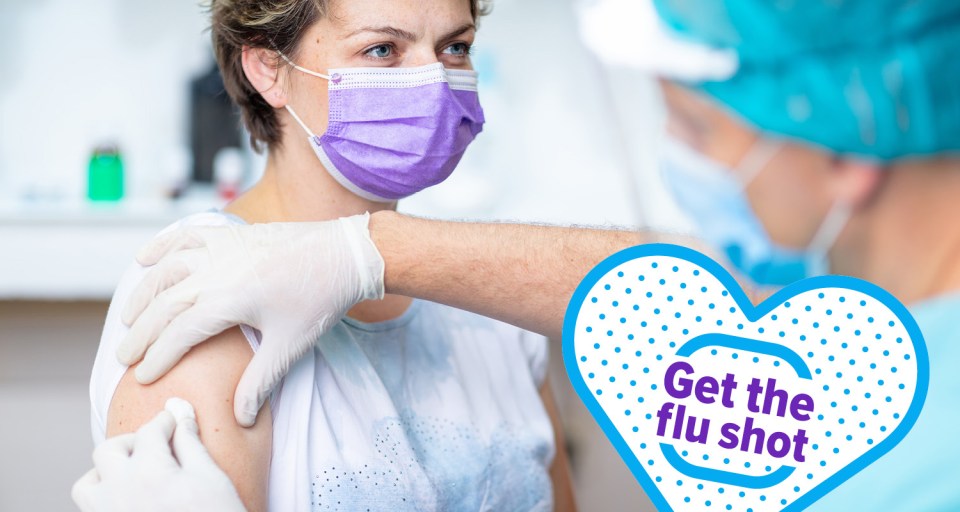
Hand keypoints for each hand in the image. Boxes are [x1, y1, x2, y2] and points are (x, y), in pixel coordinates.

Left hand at [72, 398, 245, 511]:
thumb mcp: (211, 478)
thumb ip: (190, 443)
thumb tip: (179, 409)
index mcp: (149, 472)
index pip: (150, 431)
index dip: (166, 421)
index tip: (176, 421)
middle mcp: (119, 492)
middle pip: (109, 450)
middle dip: (132, 441)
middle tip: (157, 447)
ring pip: (87, 483)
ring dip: (107, 471)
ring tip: (135, 474)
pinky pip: (91, 509)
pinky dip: (104, 497)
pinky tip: (132, 499)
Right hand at [117, 214, 384, 425]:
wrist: (346, 254)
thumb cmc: (320, 300)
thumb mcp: (291, 345)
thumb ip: (261, 382)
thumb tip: (241, 419)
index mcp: (230, 300)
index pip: (179, 333)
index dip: (158, 357)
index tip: (143, 377)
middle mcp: (217, 270)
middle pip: (164, 303)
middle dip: (141, 333)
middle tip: (125, 357)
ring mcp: (222, 248)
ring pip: (167, 269)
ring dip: (143, 294)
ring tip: (128, 318)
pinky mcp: (232, 234)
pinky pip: (187, 236)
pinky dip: (161, 246)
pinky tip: (144, 259)